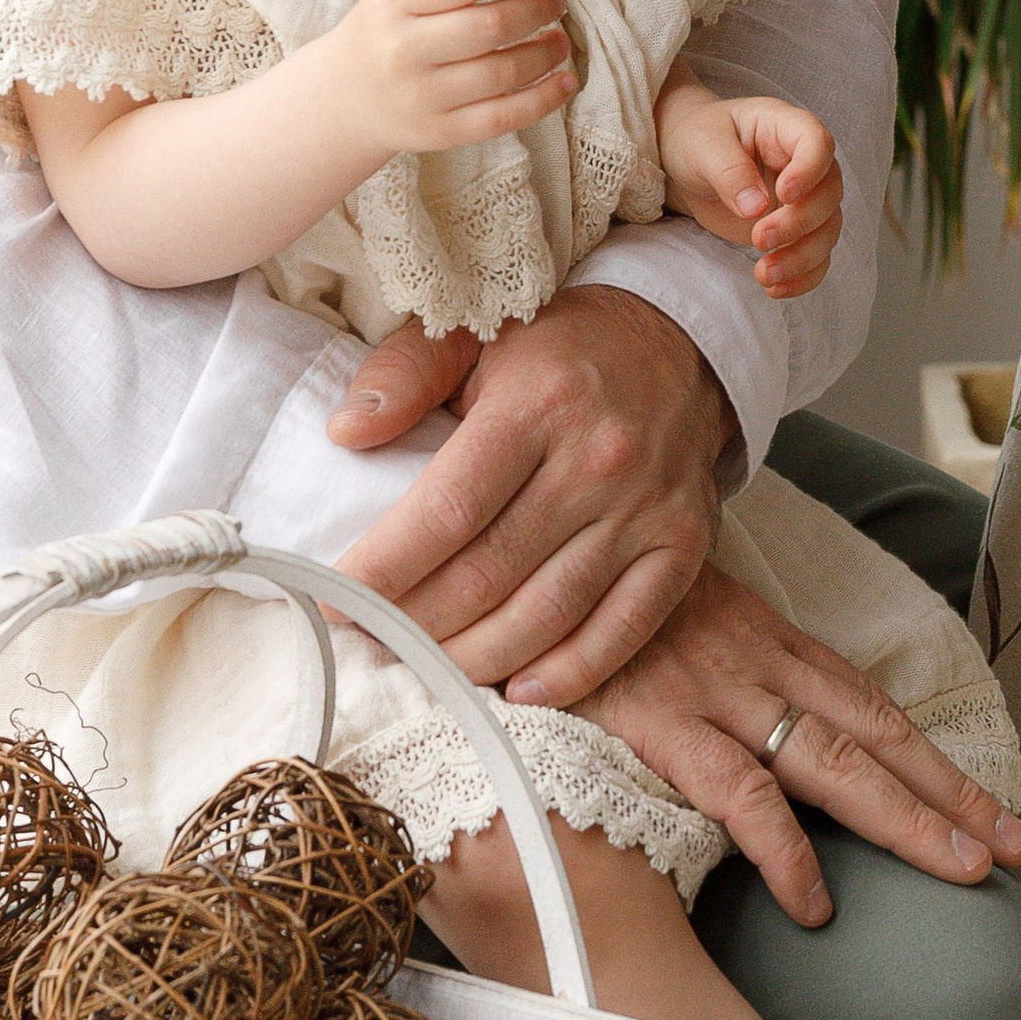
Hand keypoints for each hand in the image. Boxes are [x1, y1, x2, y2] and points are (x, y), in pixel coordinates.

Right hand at [326, 0, 573, 156]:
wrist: (343, 97)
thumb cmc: (390, 29)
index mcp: (394, 2)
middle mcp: (403, 50)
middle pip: (491, 27)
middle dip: (538, 8)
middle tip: (556, 1)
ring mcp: (420, 97)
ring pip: (503, 73)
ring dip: (547, 52)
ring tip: (559, 39)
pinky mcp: (439, 133)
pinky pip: (503, 118)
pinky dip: (544, 99)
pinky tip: (566, 81)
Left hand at [332, 284, 731, 702]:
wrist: (682, 340)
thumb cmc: (561, 344)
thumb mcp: (477, 330)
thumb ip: (406, 373)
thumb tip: (346, 433)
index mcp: (541, 403)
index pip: (448, 511)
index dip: (385, 568)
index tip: (335, 598)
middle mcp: (601, 461)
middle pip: (490, 574)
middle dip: (416, 621)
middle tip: (369, 639)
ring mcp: (649, 510)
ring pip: (548, 614)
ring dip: (476, 657)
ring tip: (425, 666)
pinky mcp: (685, 546)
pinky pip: (624, 629)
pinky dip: (570, 673)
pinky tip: (519, 689)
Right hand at [573, 563, 1020, 924]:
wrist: (524, 569)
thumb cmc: (599, 614)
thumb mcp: (683, 630)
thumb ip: (732, 678)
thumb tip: (772, 735)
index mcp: (773, 647)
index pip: (875, 711)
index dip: (938, 763)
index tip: (997, 809)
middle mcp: (763, 668)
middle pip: (879, 739)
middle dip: (955, 795)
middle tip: (1020, 848)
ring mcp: (719, 697)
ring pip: (836, 765)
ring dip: (909, 819)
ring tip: (969, 870)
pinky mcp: (664, 728)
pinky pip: (741, 796)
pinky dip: (785, 852)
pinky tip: (819, 904)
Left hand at [655, 75, 842, 297]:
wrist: (685, 161)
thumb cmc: (695, 138)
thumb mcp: (703, 146)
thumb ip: (730, 172)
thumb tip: (757, 208)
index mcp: (785, 128)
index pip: (819, 143)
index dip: (810, 171)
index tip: (783, 194)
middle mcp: (803, 163)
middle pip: (829, 193)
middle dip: (800, 223)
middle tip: (759, 238)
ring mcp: (803, 199)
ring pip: (827, 230)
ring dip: (802, 257)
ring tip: (764, 275)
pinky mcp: (794, 230)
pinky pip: (816, 256)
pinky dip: (803, 277)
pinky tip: (776, 289)